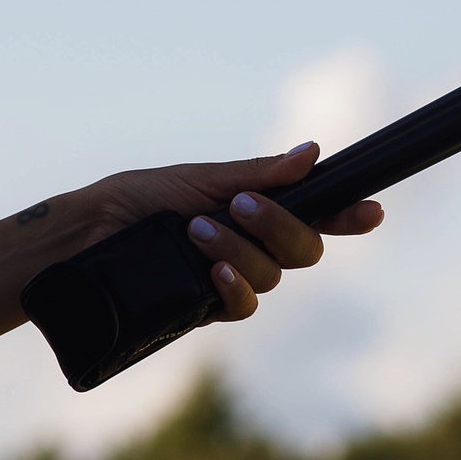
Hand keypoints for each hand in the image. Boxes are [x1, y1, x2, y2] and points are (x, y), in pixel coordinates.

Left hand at [83, 143, 384, 322]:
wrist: (87, 237)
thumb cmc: (139, 199)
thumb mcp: (200, 180)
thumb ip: (258, 175)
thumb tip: (311, 151)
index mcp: (256, 207)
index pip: (315, 211)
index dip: (348, 213)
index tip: (373, 211)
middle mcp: (252, 244)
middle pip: (304, 249)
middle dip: (278, 225)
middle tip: (240, 204)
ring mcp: (232, 277)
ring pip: (272, 275)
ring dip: (240, 249)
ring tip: (197, 230)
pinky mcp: (207, 308)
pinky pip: (243, 305)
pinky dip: (234, 284)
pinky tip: (213, 271)